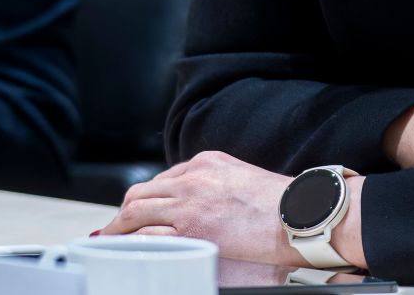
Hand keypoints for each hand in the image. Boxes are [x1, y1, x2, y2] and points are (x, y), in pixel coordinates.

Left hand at [101, 151, 367, 268]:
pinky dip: (134, 243)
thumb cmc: (281, 203)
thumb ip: (215, 185)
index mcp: (206, 162)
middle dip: (125, 212)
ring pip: (136, 211)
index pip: (163, 179)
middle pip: (141, 192)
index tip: (140, 212)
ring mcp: (189, 202)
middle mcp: (192, 177)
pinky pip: (149, 235)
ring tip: (114, 242)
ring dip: (120, 228)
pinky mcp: (191, 228)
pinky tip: (129, 251)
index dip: (147, 199)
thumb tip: (199, 204)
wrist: (299, 213)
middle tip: (117, 228)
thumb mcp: (241, 179)